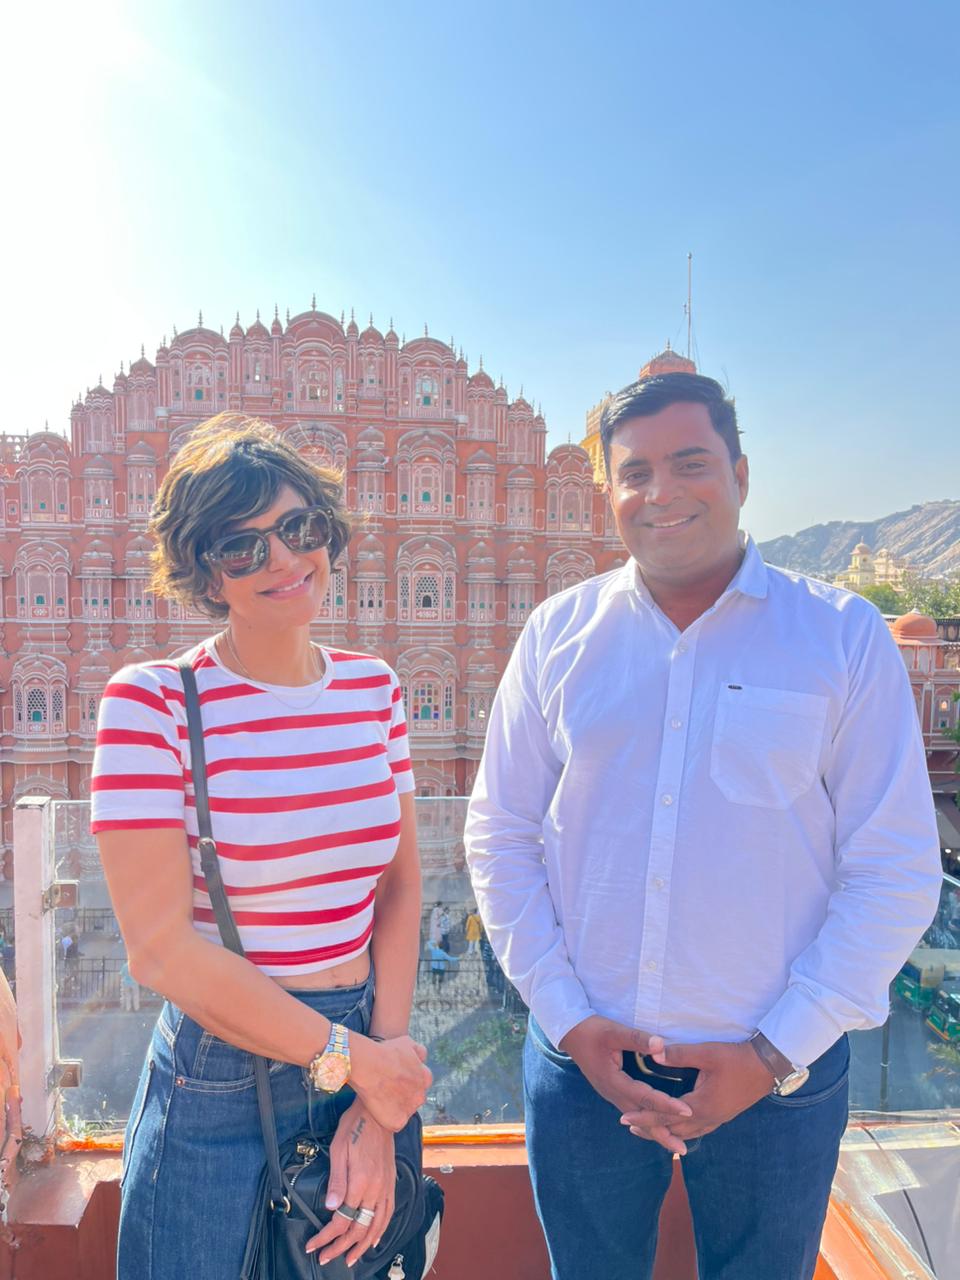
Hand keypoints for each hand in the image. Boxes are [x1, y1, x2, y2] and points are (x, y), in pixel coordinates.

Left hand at [307, 1100, 394, 1266]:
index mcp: (360, 1182)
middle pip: (358, 1229)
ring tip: (350, 1259)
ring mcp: (385, 1188)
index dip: (326, 1237)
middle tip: (325, 1258)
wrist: (379, 1112)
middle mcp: (375, 1189)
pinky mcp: (391, 1184)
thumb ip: (336, 1181)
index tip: (313, 1245)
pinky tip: (374, 1239)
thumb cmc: (355, 1127)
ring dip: (361, 1246)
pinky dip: (381, 1231)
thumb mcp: (338, 1150)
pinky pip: (388, 1214)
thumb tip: (331, 1208)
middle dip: (340, 1247)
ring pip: (375, 1227)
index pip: (342, 1220)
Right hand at [350, 1033, 430, 1131]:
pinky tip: (377, 1107)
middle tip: (386, 1088)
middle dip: (403, 1095)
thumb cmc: (385, 1051)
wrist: (368, 1065)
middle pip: (413, 1099)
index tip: (395, 1079)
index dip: (407, 1082)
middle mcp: (421, 1095)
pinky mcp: (398, 1122)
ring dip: (395, 1106)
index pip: (420, 1084)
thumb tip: (422, 1058)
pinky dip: (386, 1118)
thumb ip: (419, 1052)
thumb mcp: (407, 1042)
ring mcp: (410, 1110)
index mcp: (425, 1078)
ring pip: (404, 1111)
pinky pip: (394, 1123)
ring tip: (379, 1096)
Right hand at [558, 1016, 692, 1155]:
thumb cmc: (591, 1030)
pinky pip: (632, 1110)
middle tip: (682, 1149)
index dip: (666, 1105)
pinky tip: (656, 1125)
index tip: (687, 1111)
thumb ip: (637, 1039)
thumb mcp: (613, 1031)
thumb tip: (661, 1046)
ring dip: (654, 1130)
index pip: (645, 1097)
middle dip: (662, 1133)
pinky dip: (646, 1121)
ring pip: (636, 1118)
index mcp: (614, 1081)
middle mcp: (612, 1093)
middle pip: (640, 1118)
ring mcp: (611, 1093)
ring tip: (674, 1145)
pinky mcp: (612, 1090)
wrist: (569, 1032)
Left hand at [621, 1041, 774, 1144]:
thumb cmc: (737, 1058)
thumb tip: (654, 1053)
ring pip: (686, 1133)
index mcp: (701, 1105)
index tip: (624, 1118)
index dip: (644, 1116)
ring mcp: (718, 1119)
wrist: (768, 1066)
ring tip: (648, 1130)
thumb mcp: (707, 1053)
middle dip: (651, 1128)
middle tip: (629, 1126)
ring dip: (666, 1131)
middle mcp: (708, 1118)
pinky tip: (679, 1128)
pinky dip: (683, 1131)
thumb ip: (680, 1054)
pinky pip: (698, 1130)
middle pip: (673, 1129)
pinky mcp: (723, 1115)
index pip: (665, 1115)